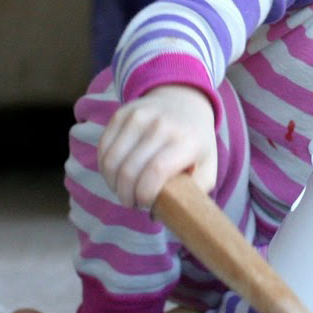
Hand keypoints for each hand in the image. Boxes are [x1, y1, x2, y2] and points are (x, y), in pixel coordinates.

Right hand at [97, 85, 217, 209]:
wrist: (185, 100)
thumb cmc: (196, 141)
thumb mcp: (209, 165)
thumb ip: (196, 190)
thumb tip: (169, 212)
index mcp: (186, 140)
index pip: (156, 172)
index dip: (144, 195)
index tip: (145, 204)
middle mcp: (161, 125)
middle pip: (129, 170)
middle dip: (126, 195)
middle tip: (131, 202)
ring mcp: (139, 116)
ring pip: (110, 161)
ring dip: (112, 183)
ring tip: (122, 190)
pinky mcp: (122, 114)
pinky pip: (103, 148)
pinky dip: (105, 167)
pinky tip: (117, 173)